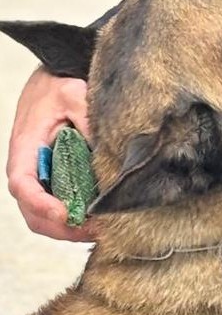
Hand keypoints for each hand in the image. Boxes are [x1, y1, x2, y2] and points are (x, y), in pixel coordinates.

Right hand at [6, 68, 93, 242]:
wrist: (52, 83)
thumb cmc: (57, 90)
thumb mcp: (73, 95)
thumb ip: (87, 119)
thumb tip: (105, 150)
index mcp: (24, 150)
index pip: (23, 186)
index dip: (42, 205)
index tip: (67, 214)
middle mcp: (26, 171)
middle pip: (33, 214)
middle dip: (62, 227)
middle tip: (94, 229)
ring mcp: (37, 180)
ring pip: (43, 219)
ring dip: (68, 230)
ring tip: (99, 229)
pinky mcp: (50, 183)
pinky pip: (55, 210)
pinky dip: (71, 222)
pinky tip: (95, 221)